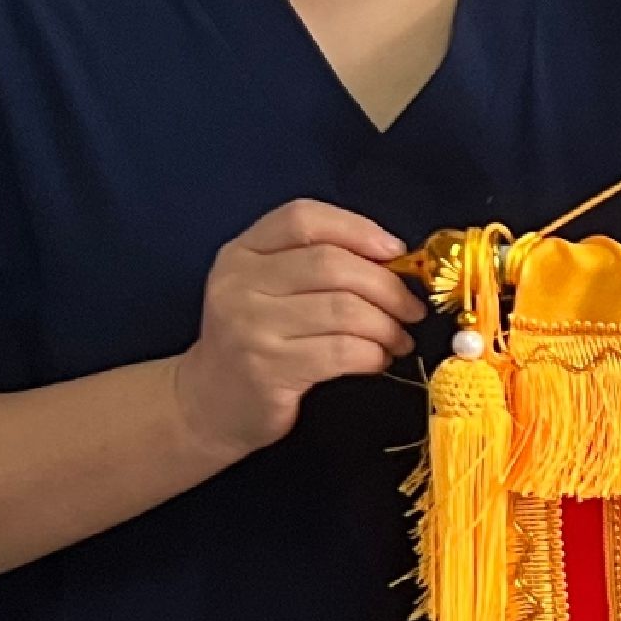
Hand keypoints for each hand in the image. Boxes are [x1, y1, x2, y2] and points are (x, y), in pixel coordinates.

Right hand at [172, 200, 424, 458]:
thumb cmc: (256, 339)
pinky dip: (373, 354)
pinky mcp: (268, 369)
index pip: (303, 218)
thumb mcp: (268, 289)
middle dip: (387, 286)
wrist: (209, 403)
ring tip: (399, 337)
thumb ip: (316, 263)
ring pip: (344, 310)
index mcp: (242, 252)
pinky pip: (341, 352)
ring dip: (386, 325)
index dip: (358, 229)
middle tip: (411, 308)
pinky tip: (379, 359)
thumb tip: (394, 260)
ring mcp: (250, 327)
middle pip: (332, 265)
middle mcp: (239, 284)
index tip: (396, 250)